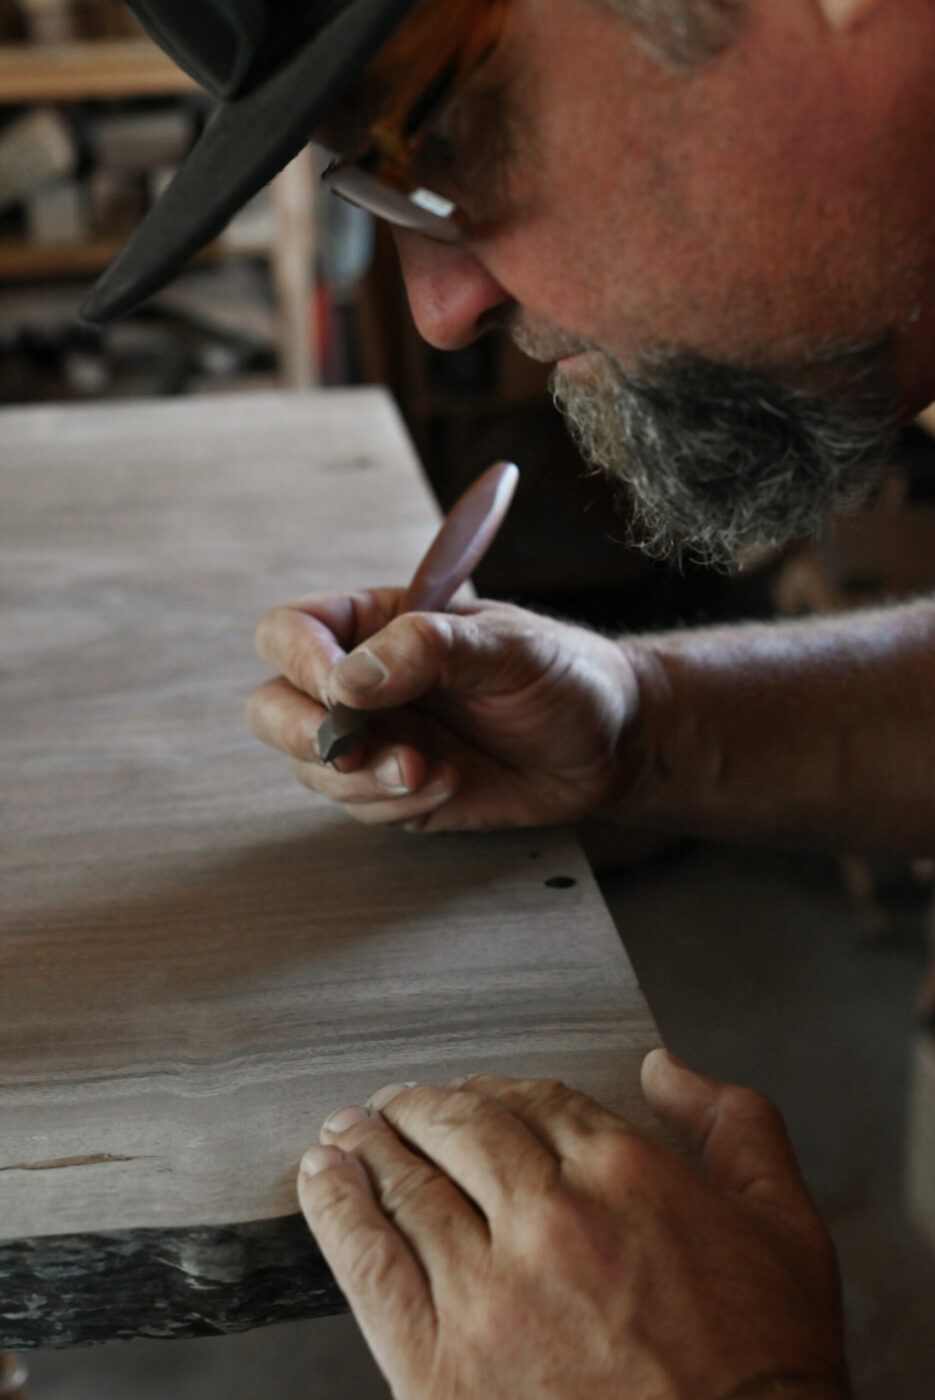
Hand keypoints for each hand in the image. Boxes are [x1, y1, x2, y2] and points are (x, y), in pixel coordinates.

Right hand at [248, 591, 641, 830]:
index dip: (299, 661)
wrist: (609, 743)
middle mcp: (361, 682)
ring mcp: (374, 739)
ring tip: (437, 770)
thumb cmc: (563, 674)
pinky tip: (454, 785)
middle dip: (306, 736)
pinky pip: (358, 807)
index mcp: (376, 624)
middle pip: (273, 707)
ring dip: (365, 780)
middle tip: (358, 751)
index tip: (343, 691)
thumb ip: (431, 649)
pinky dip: (396, 805)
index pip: (291, 632)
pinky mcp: (395, 790)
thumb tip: (351, 680)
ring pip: (312, 769)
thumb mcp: (508, 646)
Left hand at [297, 1055, 849, 1399]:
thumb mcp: (786, 1229)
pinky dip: (337, 1210)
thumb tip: (665, 1068)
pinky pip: (370, 1264)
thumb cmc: (765, 1370)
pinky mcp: (440, 1364)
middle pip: (462, 1131)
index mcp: (626, 1173)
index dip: (497, 1092)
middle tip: (396, 1101)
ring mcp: (490, 1290)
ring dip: (369, 1144)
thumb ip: (733, 1126)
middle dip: (423, 1106)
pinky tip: (321, 1178)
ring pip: (409, 1186)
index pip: (536, 1101)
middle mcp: (550, 1217)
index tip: (476, 1096)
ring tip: (347, 1129)